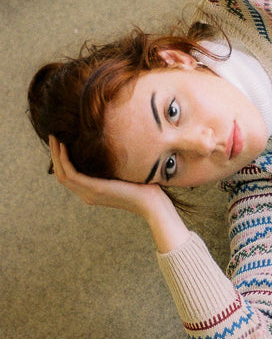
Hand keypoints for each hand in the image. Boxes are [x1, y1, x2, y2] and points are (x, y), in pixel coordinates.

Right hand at [49, 137, 188, 251]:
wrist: (152, 203)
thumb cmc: (144, 187)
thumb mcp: (123, 173)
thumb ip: (112, 165)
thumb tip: (112, 145)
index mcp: (92, 192)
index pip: (68, 176)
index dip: (60, 159)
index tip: (60, 141)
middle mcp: (87, 195)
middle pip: (60, 174)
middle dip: (54, 154)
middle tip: (52, 136)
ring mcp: (89, 193)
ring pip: (62, 173)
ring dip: (56, 154)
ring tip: (54, 137)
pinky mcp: (95, 189)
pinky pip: (71, 173)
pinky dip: (64, 159)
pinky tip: (65, 145)